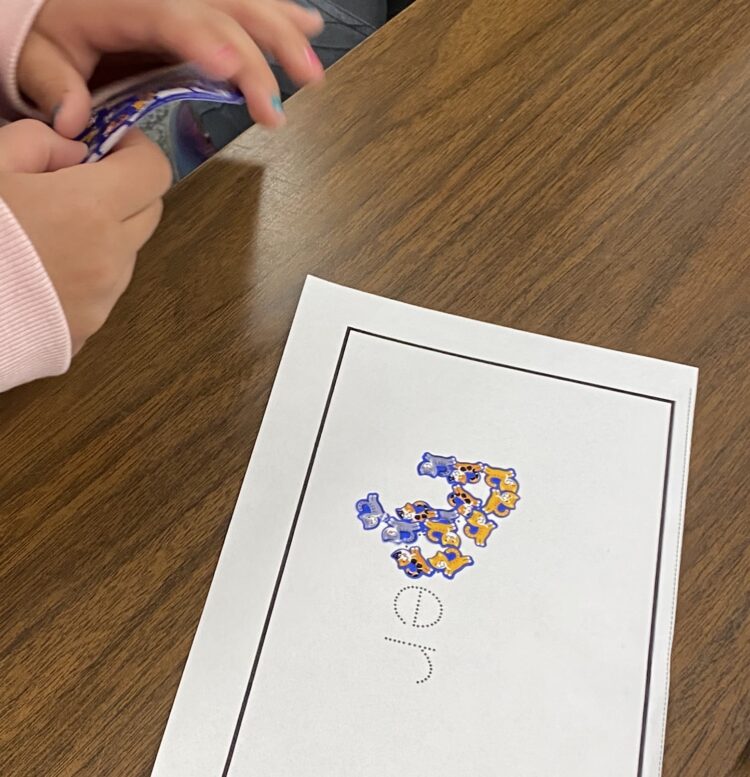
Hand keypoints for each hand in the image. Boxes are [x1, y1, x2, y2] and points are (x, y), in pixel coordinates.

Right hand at [0, 120, 170, 352]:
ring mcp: (102, 299)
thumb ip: (36, 142)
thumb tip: (75, 151)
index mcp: (89, 210)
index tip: (111, 144)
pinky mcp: (88, 328)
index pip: (153, 171)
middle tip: (75, 185)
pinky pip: (104, 290)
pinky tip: (42, 270)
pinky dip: (87, 272)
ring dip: (104, 235)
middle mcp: (109, 258)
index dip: (136, 150)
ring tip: (47, 233)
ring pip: (126, 253)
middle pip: (148, 212)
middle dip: (123, 190)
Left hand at [17, 0, 324, 136]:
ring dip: (282, 33)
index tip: (234, 70)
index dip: (206, 42)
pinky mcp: (197, 6)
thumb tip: (70, 120)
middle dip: (260, 52)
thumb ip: (51, 86)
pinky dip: (278, 12)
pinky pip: (241, 3)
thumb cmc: (50, 29)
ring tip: (310, 68)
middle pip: (221, 10)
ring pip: (241, 3)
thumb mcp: (37, 55)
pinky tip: (306, 22)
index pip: (170, 17)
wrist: (57, 2)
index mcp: (120, 3)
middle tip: (283, 98)